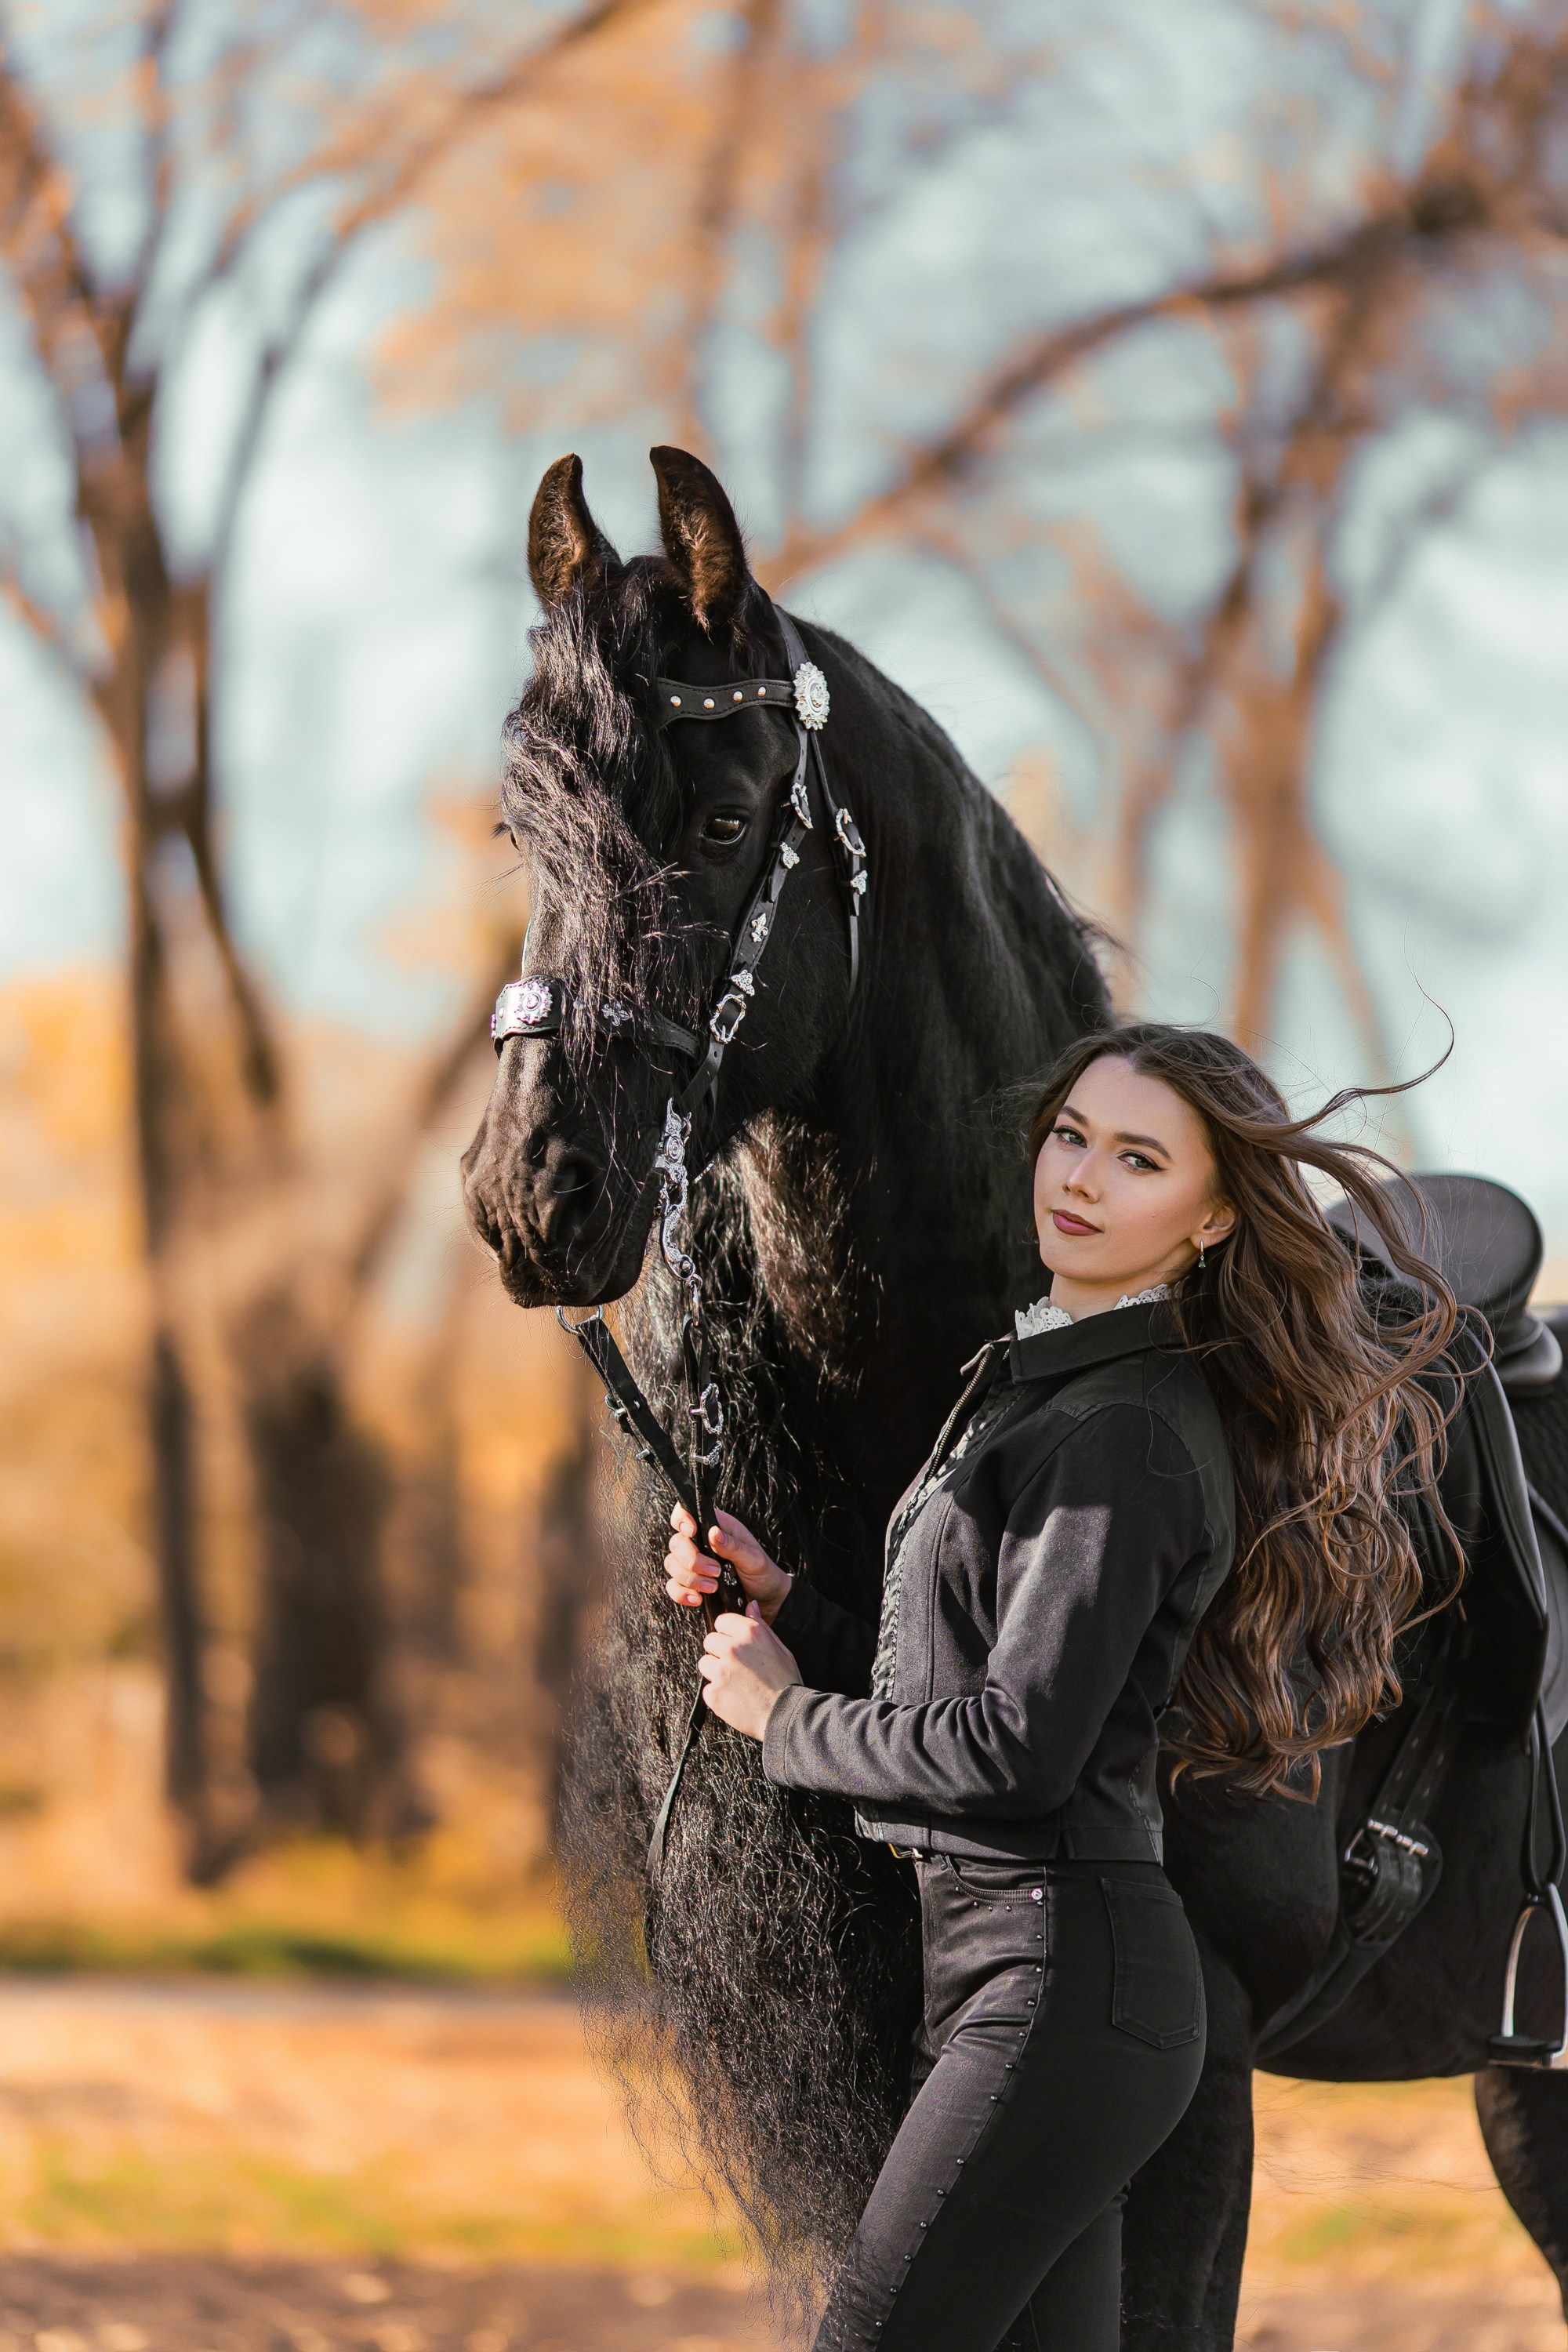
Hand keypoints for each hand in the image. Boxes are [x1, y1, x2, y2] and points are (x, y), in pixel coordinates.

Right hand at [664, 1505, 792, 1622]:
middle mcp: (701, 1542)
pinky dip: (681, 1593)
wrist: (766, 1599)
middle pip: (677, 1542)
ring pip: (672, 1564)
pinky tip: (698, 1599)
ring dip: (689, 1578)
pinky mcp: (691, 1583)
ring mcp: (693, 1563)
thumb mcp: (754, 1559)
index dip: (682, 1518)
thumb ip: (733, 1546)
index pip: (688, 1512)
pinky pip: (673, 1586)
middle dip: (692, 1560)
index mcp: (717, 1527)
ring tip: (713, 1588)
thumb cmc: (762, 1572)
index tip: (692, 1532)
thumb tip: (713, 1532)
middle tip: (715, 1572)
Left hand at [698, 1605, 801, 1739]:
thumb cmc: (786, 1682)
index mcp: (750, 1633)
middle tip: (737, 1666)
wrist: (785, 1715)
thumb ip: (760, 1625)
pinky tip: (735, 1697)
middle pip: (710, 1640)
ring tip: (736, 1682)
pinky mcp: (713, 1693)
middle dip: (719, 1651)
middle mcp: (733, 1648)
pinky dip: (718, 1693)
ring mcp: (721, 1671)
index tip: (734, 1642)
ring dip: (716, 1671)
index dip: (727, 1632)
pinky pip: (708, 1687)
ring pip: (705, 1663)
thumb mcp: (780, 1648)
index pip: (722, 1621)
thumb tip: (750, 1605)